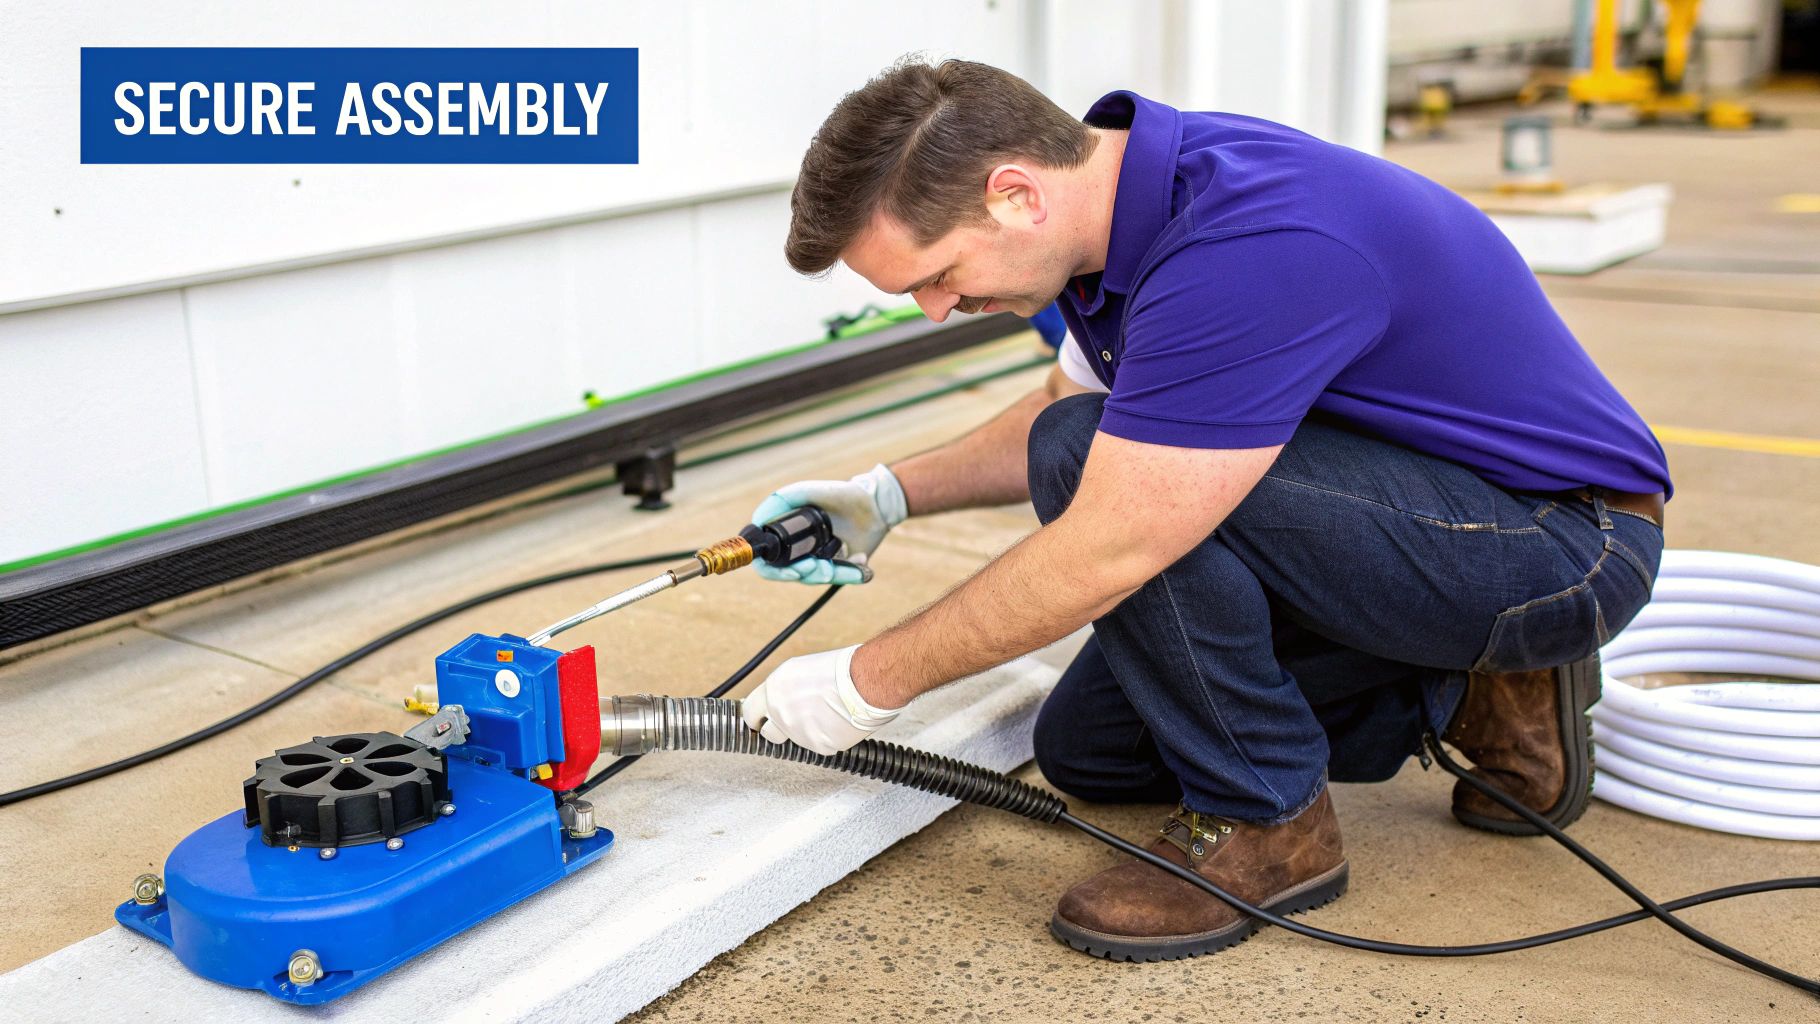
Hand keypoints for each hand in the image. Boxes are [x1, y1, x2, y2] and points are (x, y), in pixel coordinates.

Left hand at [740, 645, 901, 754]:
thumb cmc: (842, 669)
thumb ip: (786, 689)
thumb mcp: (802, 670)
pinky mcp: (817, 746)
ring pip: (796, 741)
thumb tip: (782, 700)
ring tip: (828, 715)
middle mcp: (780, 711)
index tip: (761, 720)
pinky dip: (828, 738)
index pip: (749, 711)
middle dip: (779, 730)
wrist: (866, 682)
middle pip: (768, 733)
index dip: (757, 716)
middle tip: (796, 722)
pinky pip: (819, 746)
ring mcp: (798, 732)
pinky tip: (839, 722)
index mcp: (775, 688)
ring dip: (807, 732)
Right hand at [750, 464, 907, 584]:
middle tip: (823, 566)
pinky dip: (851, 572)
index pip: (766, 563)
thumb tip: (757, 520)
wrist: (875, 505)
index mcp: (784, 536)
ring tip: (851, 558)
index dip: (774, 572)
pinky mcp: (839, 568)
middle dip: (808, 573)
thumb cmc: (838, 494)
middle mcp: (798, 551)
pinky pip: (840, 580)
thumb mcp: (806, 491)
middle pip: (792, 574)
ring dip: (833, 573)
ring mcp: (819, 561)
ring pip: (817, 579)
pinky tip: (860, 557)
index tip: (795, 570)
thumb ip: (780, 500)